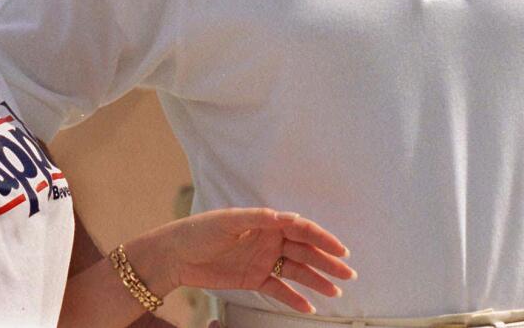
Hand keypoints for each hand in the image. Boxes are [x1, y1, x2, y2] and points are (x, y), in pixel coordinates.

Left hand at [134, 208, 354, 314]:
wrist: (175, 255)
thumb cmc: (199, 231)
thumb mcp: (227, 221)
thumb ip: (257, 219)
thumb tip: (284, 215)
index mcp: (265, 222)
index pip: (300, 228)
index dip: (322, 238)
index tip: (340, 250)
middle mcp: (268, 240)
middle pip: (304, 251)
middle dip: (327, 261)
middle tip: (348, 274)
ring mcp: (262, 260)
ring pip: (297, 271)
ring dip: (316, 281)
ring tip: (335, 293)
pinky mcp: (253, 279)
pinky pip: (279, 289)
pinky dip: (294, 298)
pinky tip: (309, 307)